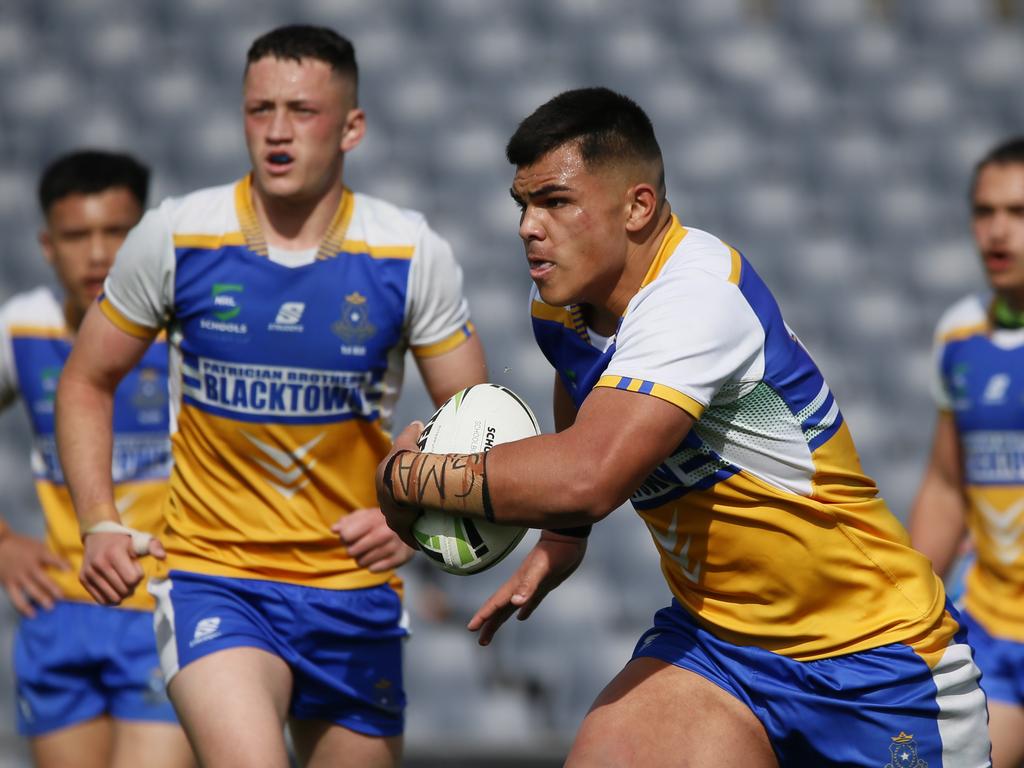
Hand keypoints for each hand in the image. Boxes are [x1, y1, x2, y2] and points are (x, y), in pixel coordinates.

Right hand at [0, 532, 68, 617]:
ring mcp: (18, 576)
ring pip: (31, 589)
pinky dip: (24, 607)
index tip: (70, 570)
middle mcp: (29, 566)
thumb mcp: (38, 546)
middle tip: (62, 597)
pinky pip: (16, 598)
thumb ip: (51, 555)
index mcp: (38, 554)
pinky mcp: (9, 584)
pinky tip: (32, 614)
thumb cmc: (22, 545)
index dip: (61, 564)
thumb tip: (69, 563)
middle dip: (53, 588)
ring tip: (50, 608)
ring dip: (41, 599)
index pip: (52, 559)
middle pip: (42, 578)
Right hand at [79, 530, 163, 605]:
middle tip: (129, 575)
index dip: (138, 575)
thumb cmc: (123, 540)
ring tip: (121, 582)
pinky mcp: (83, 580)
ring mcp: (89, 573)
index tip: (135, 567)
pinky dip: (111, 599)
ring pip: (113, 598)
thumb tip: (162, 556)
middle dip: (131, 586)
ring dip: (122, 594)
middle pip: (123, 590)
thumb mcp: (139, 539)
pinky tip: (114, 589)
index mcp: (114, 554)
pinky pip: (101, 600)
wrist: (98, 536)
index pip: (132, 579)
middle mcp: (99, 564)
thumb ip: (153, 546)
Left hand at [331, 507, 414, 571]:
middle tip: (357, 547)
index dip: (344, 537)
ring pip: (362, 562)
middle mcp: (385, 532)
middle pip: (352, 551)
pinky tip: (376, 559)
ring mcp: (394, 545)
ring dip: (360, 560)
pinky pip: (375, 569)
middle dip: (351, 550)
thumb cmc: (382, 520)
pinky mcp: (401, 557)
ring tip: (366, 553)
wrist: (411, 525)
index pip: (346, 535)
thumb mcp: (365, 515)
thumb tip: (334, 530)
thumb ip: (348, 521)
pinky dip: (372, 566)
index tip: (349, 536)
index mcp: (374, 518)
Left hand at [375, 421, 423, 548]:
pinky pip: (409, 532)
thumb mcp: (405, 442)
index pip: (390, 483)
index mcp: (382, 480)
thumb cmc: (402, 463)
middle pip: (394, 503)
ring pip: (401, 518)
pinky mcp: (400, 528)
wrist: (403, 484)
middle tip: (421, 503)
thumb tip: (417, 423)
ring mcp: (391, 515)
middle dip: (404, 504)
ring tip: (426, 518)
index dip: (400, 484)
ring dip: (410, 519)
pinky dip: (415, 533)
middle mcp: (383, 500)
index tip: (412, 485)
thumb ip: (410, 432)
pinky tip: (424, 534)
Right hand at [467, 531, 586, 644]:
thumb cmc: (555, 553)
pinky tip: (522, 617)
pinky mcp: (544, 585)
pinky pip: (530, 602)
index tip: (471, 628)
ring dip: (501, 619)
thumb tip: (516, 603)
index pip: (496, 603)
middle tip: (482, 643)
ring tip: (493, 632)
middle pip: (500, 609)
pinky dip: (524, 610)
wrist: (567, 537)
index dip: (484, 616)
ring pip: (512, 606)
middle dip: (490, 625)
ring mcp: (531, 585)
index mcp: (516, 584)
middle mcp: (520, 586)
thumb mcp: (542, 570)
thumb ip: (528, 585)